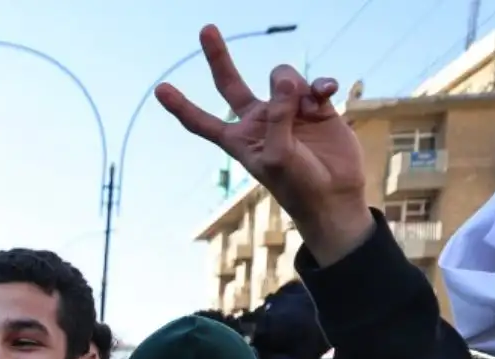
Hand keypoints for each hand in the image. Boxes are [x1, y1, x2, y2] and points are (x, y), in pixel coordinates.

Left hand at [157, 25, 370, 264]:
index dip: (181, 106)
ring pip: (281, 77)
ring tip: (309, 108)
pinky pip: (315, 83)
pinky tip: (329, 92)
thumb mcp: (278, 156)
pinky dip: (321, 84)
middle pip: (230, 84)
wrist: (334, 194)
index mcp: (238, 139)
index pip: (202, 121)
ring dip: (294, 86)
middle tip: (205, 29)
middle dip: (218, 57)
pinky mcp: (316, 106)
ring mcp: (287, 110)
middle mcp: (259, 120)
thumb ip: (277, 117)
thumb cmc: (298, 184)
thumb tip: (284, 78)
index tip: (160, 89)